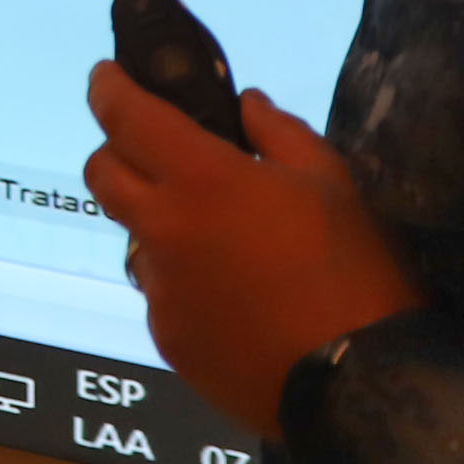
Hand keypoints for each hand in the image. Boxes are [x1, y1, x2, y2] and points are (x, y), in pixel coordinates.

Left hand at [84, 64, 423, 436]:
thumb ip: (280, 135)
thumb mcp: (333, 184)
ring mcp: (160, 293)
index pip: (126, 119)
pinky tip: (237, 297)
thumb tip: (247, 107)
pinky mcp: (168, 341)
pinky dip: (185, 281)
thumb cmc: (355, 271)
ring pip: (137, 238)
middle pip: (103, 175)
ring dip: (162, 224)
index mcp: (199, 182)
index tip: (107, 77)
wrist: (361, 386)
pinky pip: (163, 293)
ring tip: (224, 240)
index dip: (108, 89)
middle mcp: (163, 233)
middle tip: (160, 152)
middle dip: (118, 152)